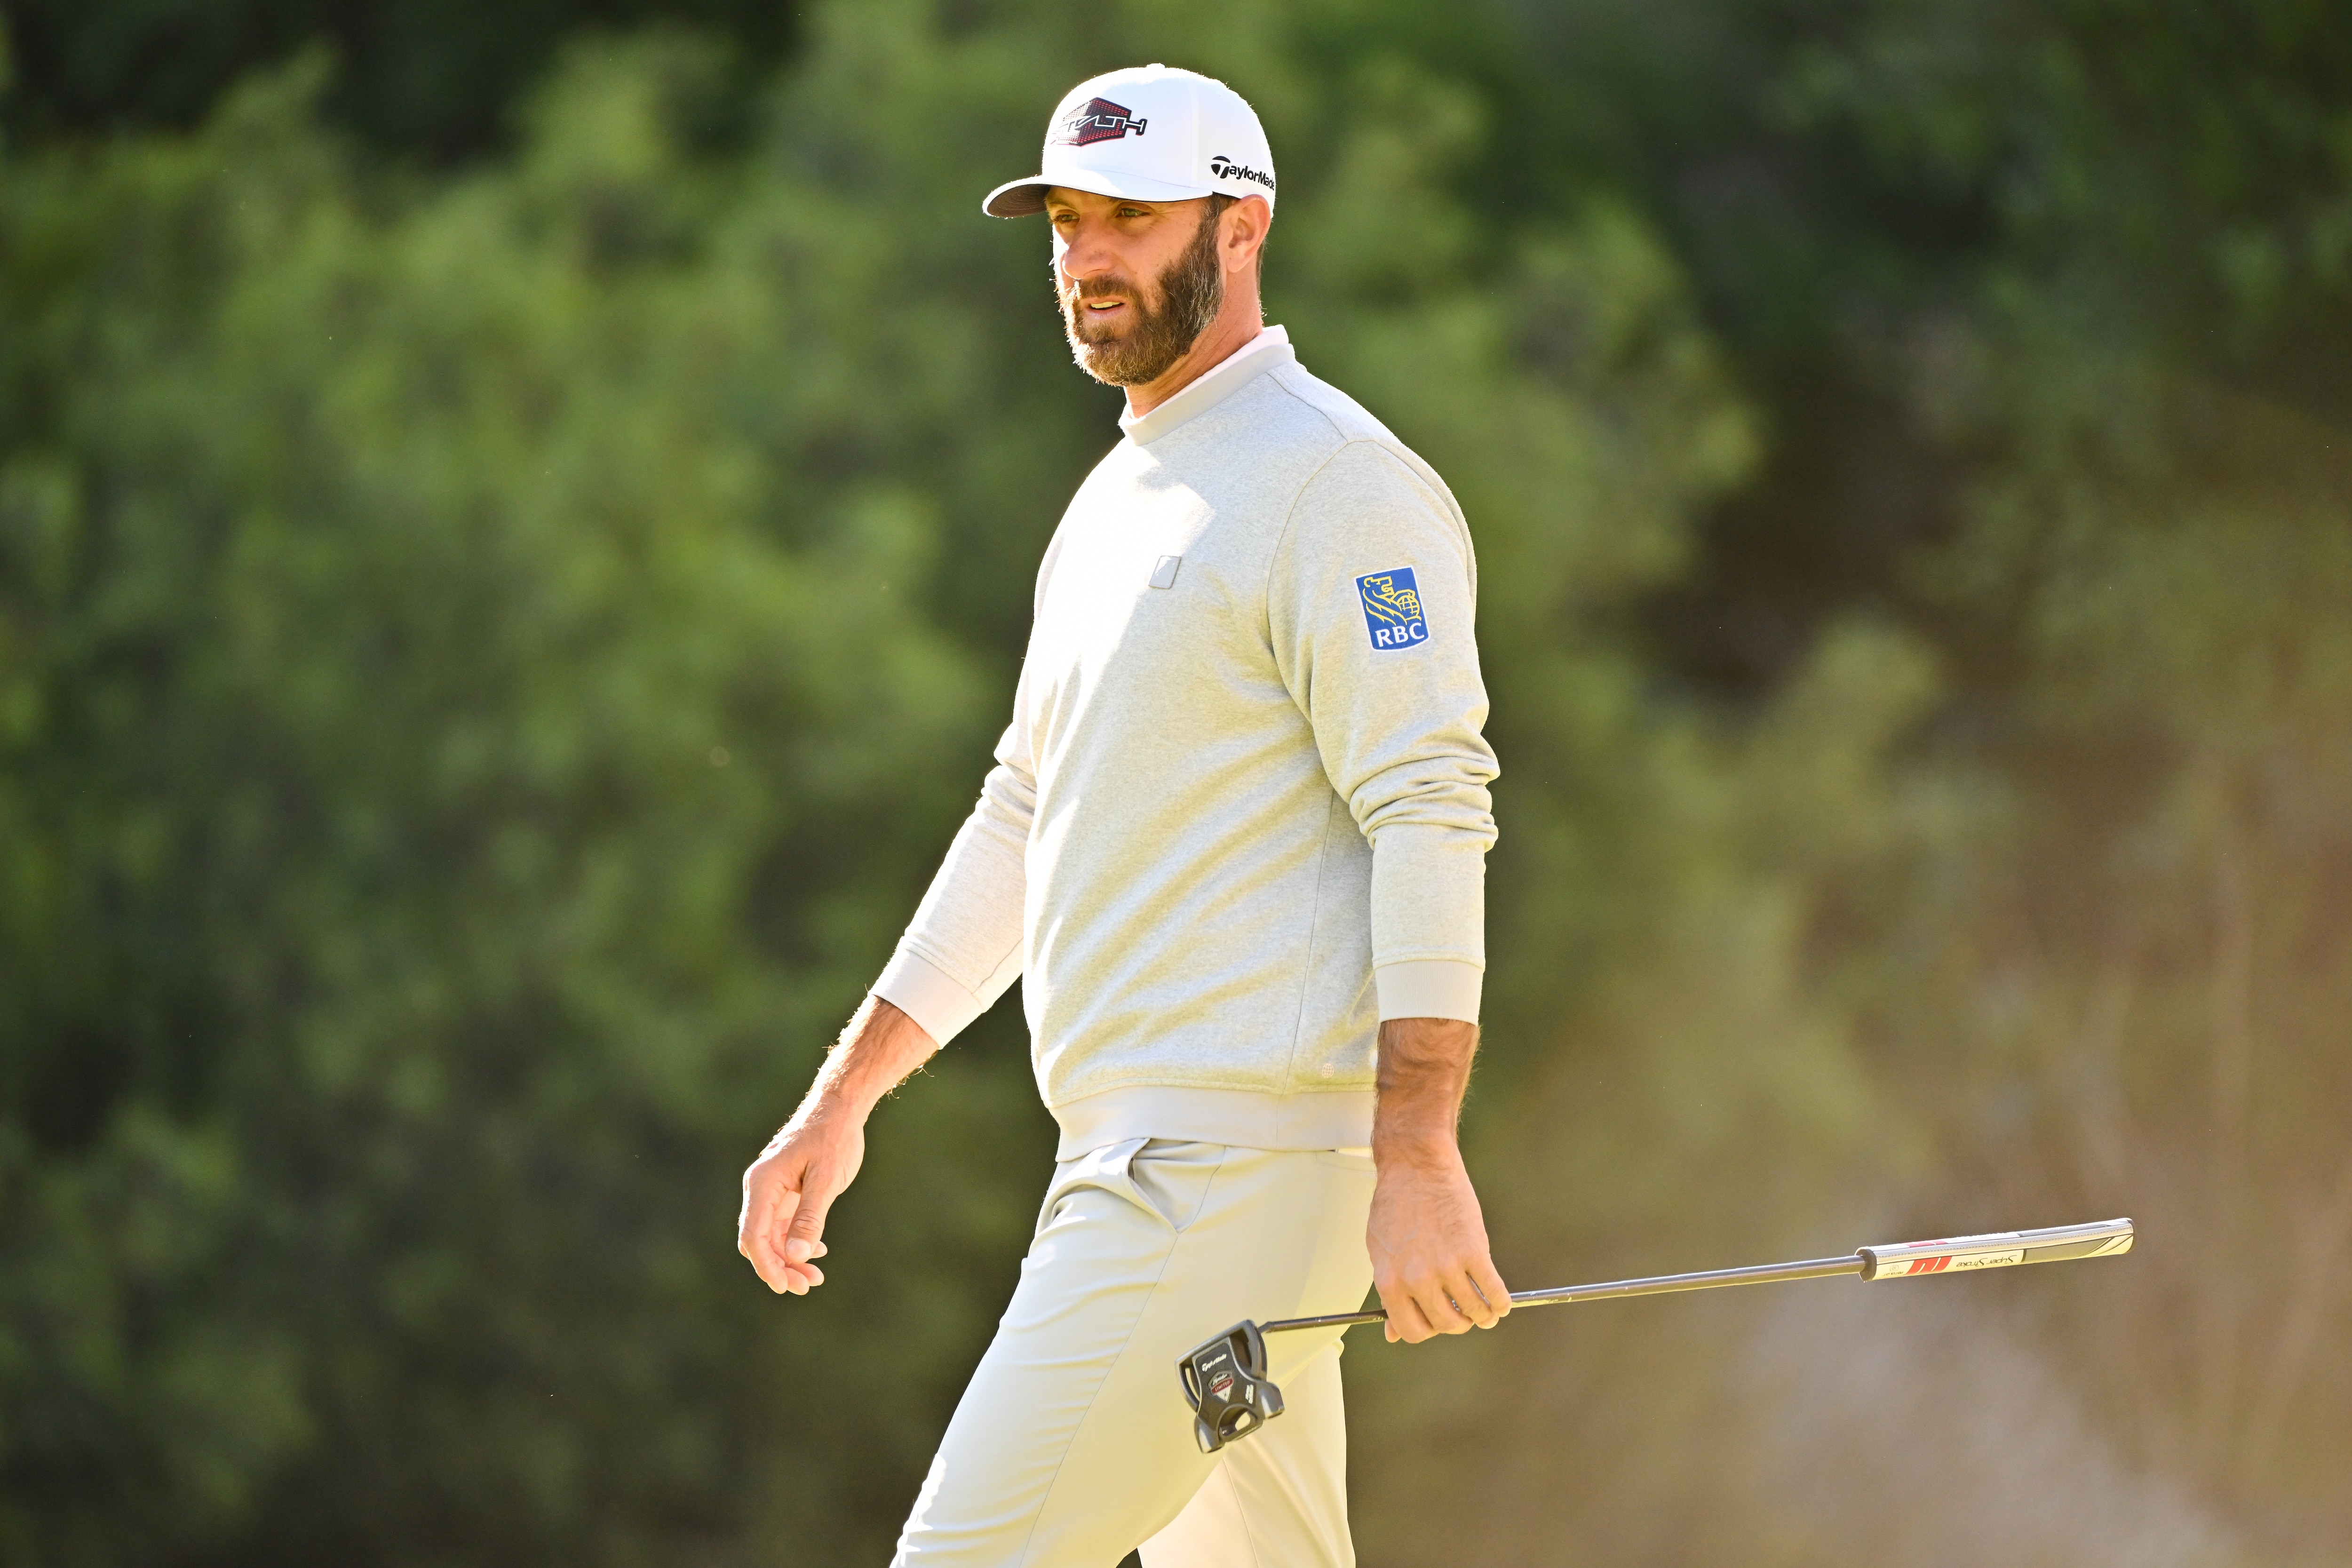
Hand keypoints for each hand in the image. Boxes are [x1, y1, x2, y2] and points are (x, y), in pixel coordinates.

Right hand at [735, 995, 937, 1295]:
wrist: (840, 1107)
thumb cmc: (833, 1137)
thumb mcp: (826, 1179)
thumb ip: (811, 1216)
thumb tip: (798, 1255)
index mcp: (762, 1183)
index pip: (753, 1235)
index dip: (766, 1265)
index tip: (785, 1287)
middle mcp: (761, 1189)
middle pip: (760, 1240)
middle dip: (780, 1267)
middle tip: (807, 1287)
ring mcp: (773, 1192)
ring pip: (772, 1236)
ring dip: (790, 1259)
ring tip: (815, 1279)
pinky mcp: (788, 1193)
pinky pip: (784, 1226)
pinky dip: (798, 1243)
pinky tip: (818, 1254)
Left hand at [1366, 1140, 1510, 1342]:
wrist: (1417, 1166)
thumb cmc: (1396, 1203)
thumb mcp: (1380, 1251)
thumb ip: (1390, 1292)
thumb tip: (1393, 1334)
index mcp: (1390, 1281)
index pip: (1411, 1331)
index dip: (1427, 1330)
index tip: (1436, 1322)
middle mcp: (1418, 1279)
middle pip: (1446, 1324)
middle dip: (1456, 1323)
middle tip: (1463, 1314)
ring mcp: (1447, 1266)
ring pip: (1472, 1311)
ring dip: (1482, 1316)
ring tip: (1485, 1311)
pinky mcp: (1474, 1251)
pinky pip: (1494, 1291)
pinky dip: (1501, 1302)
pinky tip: (1501, 1303)